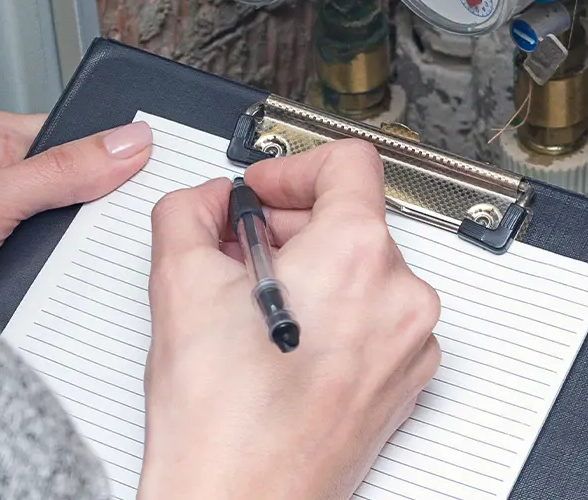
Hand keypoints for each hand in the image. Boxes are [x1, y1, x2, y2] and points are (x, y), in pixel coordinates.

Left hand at [0, 113, 152, 294]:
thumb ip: (57, 172)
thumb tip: (125, 142)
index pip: (74, 134)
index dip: (112, 152)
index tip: (154, 169)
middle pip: (77, 187)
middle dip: (94, 214)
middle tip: (112, 230)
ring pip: (67, 235)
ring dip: (74, 256)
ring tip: (70, 266)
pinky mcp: (1, 272)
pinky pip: (52, 272)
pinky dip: (60, 285)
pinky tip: (59, 293)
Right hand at [138, 140, 441, 499]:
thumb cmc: (224, 424)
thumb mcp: (178, 284)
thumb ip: (189, 210)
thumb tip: (207, 201)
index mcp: (357, 255)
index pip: (348, 162)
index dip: (291, 167)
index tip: (261, 192)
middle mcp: (400, 297)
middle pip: (353, 220)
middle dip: (290, 229)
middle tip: (238, 257)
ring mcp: (409, 345)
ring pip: (363, 274)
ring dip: (310, 276)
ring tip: (254, 312)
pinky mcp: (404, 384)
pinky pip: (373, 323)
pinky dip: (332, 320)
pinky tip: (281, 348)